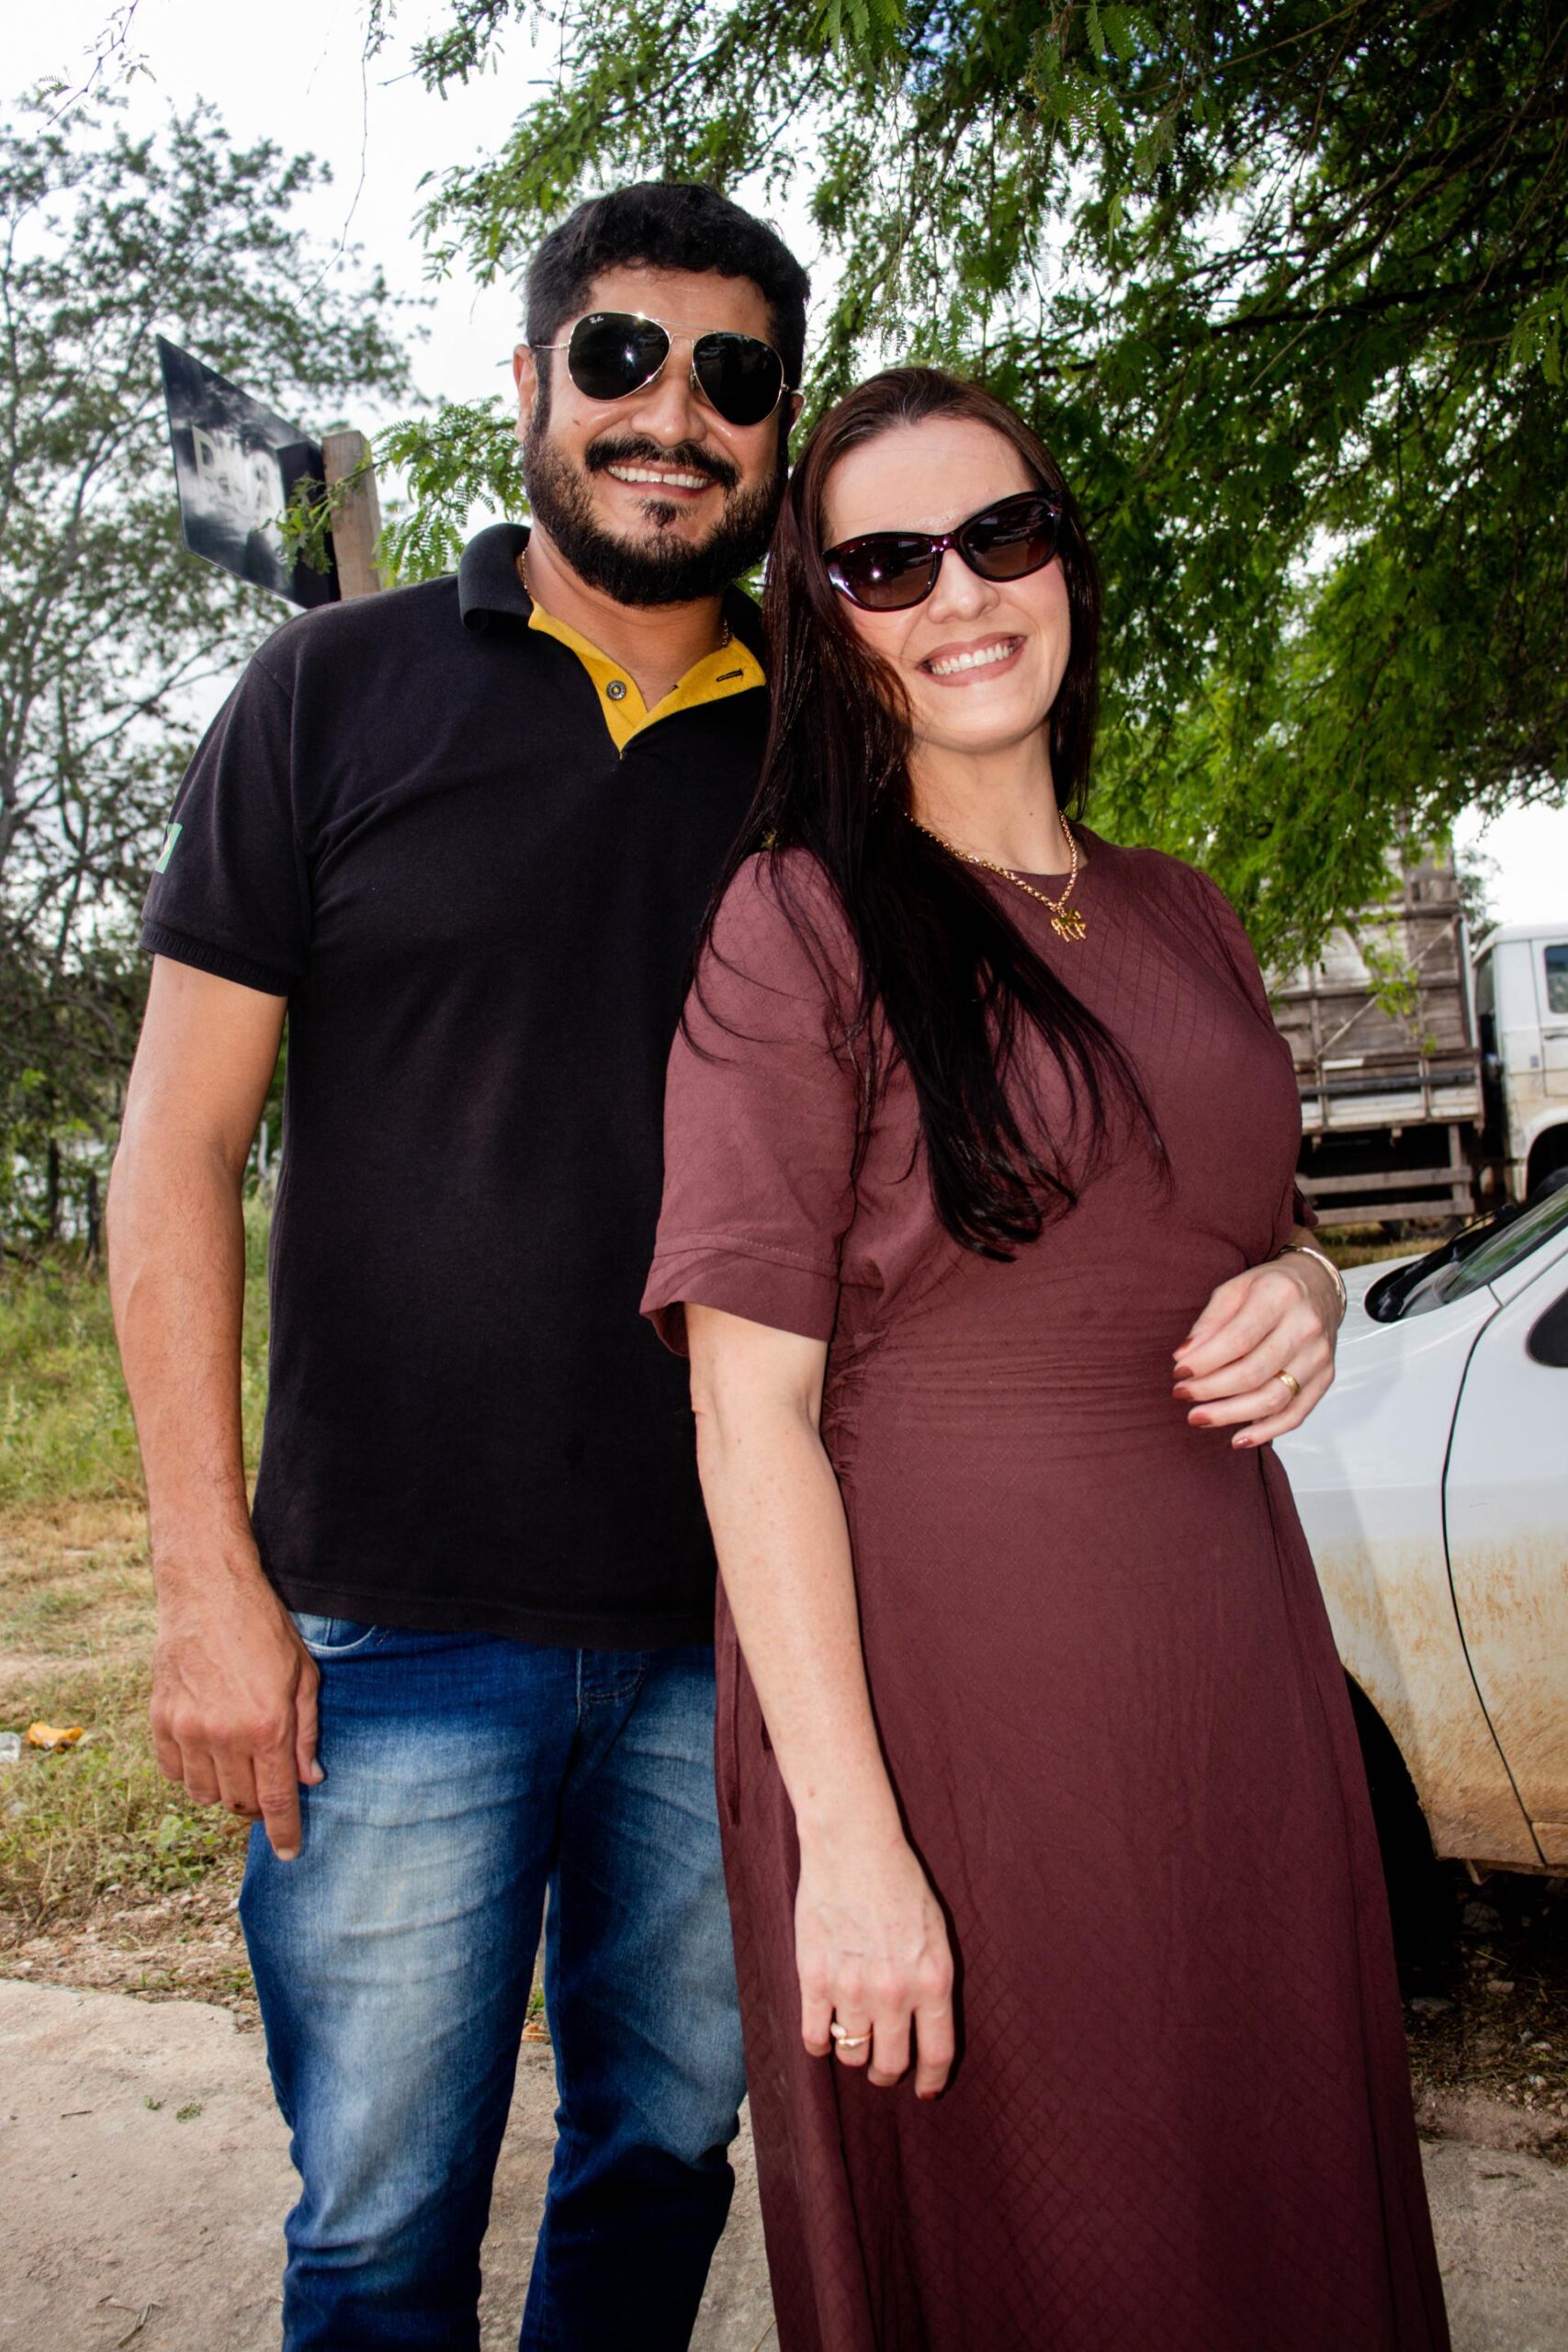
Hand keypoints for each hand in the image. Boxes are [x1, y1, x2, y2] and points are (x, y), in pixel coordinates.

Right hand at [150, 1552, 321, 1859]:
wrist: (209, 1593)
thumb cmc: (265, 1629)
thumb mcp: (304, 1676)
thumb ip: (306, 1732)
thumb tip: (310, 1779)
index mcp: (268, 1727)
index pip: (277, 1800)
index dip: (284, 1832)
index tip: (288, 1852)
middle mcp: (226, 1736)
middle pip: (240, 1802)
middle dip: (257, 1808)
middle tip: (267, 1795)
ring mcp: (188, 1730)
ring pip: (204, 1794)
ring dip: (224, 1792)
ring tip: (238, 1770)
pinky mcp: (161, 1720)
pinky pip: (174, 1772)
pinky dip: (191, 1775)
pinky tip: (207, 1756)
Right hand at [795, 1823, 955, 2098]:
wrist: (853, 1847)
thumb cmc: (900, 1883)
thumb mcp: (936, 1933)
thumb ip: (933, 1982)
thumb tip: (926, 2027)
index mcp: (933, 1981)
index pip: (937, 2053)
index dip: (931, 2080)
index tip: (925, 2090)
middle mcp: (894, 1993)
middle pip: (891, 2064)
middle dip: (888, 2071)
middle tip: (883, 2066)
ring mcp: (852, 1989)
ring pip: (852, 2054)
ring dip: (854, 2052)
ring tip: (854, 2036)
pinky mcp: (814, 1979)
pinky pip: (814, 2037)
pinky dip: (819, 2043)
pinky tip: (824, 2032)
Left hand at [1172, 1251, 1340, 1447]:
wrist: (1318, 1286)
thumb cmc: (1270, 1287)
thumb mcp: (1235, 1289)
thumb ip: (1209, 1322)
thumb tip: (1184, 1357)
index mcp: (1280, 1295)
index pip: (1238, 1339)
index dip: (1205, 1361)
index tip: (1179, 1372)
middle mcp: (1305, 1326)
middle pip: (1254, 1372)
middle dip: (1211, 1390)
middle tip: (1182, 1395)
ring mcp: (1319, 1355)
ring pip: (1274, 1398)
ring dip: (1231, 1415)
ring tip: (1199, 1417)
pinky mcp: (1325, 1377)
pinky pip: (1296, 1414)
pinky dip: (1266, 1431)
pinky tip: (1238, 1438)